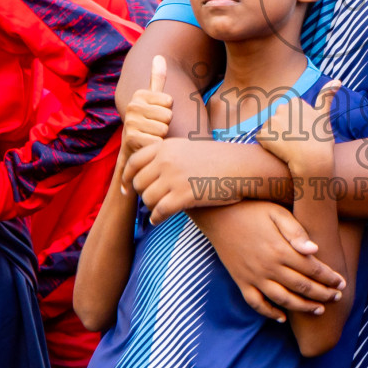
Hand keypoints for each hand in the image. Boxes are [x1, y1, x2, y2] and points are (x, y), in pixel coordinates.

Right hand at [121, 55, 172, 166]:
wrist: (132, 148)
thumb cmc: (148, 121)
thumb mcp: (152, 99)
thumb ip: (157, 79)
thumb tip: (159, 56)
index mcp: (138, 95)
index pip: (169, 101)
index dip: (167, 111)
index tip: (156, 115)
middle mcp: (131, 107)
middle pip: (168, 115)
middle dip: (165, 124)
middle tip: (154, 128)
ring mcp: (130, 123)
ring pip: (164, 129)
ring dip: (160, 136)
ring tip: (150, 136)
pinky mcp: (132, 140)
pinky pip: (158, 141)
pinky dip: (156, 146)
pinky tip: (147, 146)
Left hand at [127, 137, 276, 224]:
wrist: (241, 167)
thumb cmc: (217, 160)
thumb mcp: (188, 147)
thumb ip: (166, 155)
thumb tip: (146, 170)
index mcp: (165, 147)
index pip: (133, 162)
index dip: (126, 177)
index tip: (125, 188)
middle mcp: (166, 160)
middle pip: (138, 183)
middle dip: (142, 194)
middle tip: (150, 201)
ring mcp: (174, 178)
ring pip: (147, 199)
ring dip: (150, 207)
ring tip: (158, 210)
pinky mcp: (183, 196)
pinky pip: (159, 211)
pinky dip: (156, 218)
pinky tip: (158, 220)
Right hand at [191, 201, 344, 321]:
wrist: (218, 214)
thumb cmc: (252, 209)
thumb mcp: (276, 213)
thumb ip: (296, 231)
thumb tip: (315, 250)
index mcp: (280, 250)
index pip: (312, 269)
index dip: (329, 277)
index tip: (342, 282)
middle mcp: (268, 267)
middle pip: (302, 287)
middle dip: (323, 294)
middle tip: (337, 297)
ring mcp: (253, 277)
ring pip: (282, 300)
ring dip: (303, 307)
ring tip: (319, 310)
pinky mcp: (241, 281)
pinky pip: (256, 304)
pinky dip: (270, 313)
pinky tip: (282, 318)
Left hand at [260, 80, 338, 173]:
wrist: (313, 161)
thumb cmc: (321, 140)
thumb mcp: (324, 116)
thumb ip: (326, 96)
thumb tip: (337, 79)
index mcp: (295, 102)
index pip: (290, 113)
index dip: (297, 125)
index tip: (305, 132)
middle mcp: (281, 108)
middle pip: (279, 120)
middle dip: (285, 129)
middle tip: (298, 141)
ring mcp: (271, 121)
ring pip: (271, 130)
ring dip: (277, 138)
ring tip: (290, 147)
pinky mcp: (263, 135)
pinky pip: (263, 140)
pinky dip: (269, 146)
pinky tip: (280, 151)